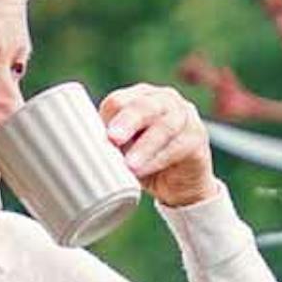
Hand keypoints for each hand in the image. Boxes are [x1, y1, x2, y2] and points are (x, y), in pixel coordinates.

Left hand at [100, 83, 216, 208]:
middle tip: (113, 138)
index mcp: (140, 97)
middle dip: (128, 121)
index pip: (121, 100)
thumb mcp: (125, 150)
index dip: (109, 116)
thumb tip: (84, 151)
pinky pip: (177, 147)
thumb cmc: (146, 161)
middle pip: (145, 106)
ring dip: (144, 146)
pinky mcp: (197, 138)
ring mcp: (184, 116)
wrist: (181, 184)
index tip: (97, 134)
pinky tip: (145, 170)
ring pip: (164, 127)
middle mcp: (165, 100)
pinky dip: (158, 160)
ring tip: (129, 164)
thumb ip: (110, 145)